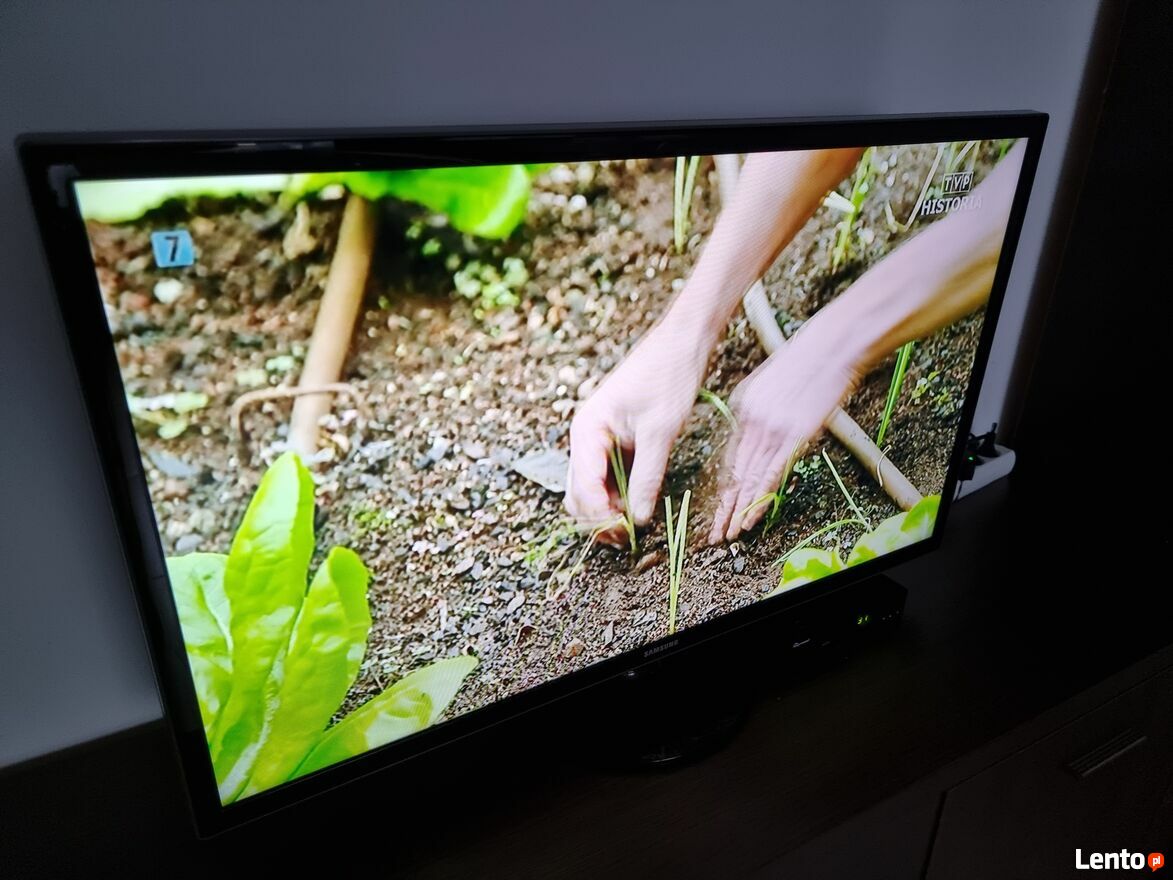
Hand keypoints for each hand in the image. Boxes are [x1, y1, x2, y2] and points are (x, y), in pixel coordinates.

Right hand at [565, 315, 712, 544]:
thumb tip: (638, 520)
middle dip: (598, 520)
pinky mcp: (612, 442)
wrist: (680, 343)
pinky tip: (637, 506)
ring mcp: (595, 441)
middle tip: (629, 536)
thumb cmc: (668, 378)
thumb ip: (647, 477)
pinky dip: (617, 496)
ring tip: (635, 525)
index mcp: (586, 431)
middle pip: (577, 495)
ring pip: (589, 490)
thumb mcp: (660, 431)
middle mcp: (583, 438)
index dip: (601, 517)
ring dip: (607, 511)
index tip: (628, 531)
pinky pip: (606, 479)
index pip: (582, 489)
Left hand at [709, 328, 859, 543]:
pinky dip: (758, 499)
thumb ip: (761, 410)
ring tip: (728, 535)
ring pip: (748, 479)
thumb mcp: (772, 382)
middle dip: (723, 507)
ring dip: (738, 510)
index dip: (723, 487)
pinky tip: (749, 518)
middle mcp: (751, 420)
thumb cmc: (809, 360)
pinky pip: (770, 475)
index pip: (729, 457)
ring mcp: (772, 428)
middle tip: (713, 533)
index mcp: (743, 406)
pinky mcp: (795, 434)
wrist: (832, 344)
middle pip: (733, 473)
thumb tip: (759, 433)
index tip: (717, 509)